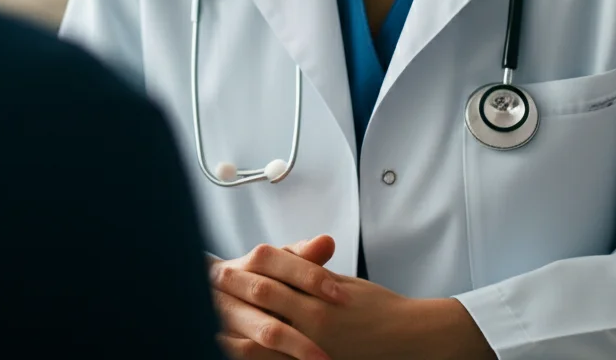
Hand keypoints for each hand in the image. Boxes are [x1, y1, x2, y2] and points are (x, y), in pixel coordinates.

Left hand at [213, 236, 494, 359]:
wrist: (412, 339)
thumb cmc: (381, 309)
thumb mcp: (344, 284)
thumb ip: (311, 275)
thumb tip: (284, 267)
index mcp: (316, 290)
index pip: (270, 270)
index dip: (243, 267)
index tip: (220, 265)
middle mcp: (311, 316)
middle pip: (259, 300)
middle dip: (229, 295)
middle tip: (204, 289)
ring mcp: (311, 346)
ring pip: (259, 340)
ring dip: (231, 333)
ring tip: (206, 327)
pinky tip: (237, 354)